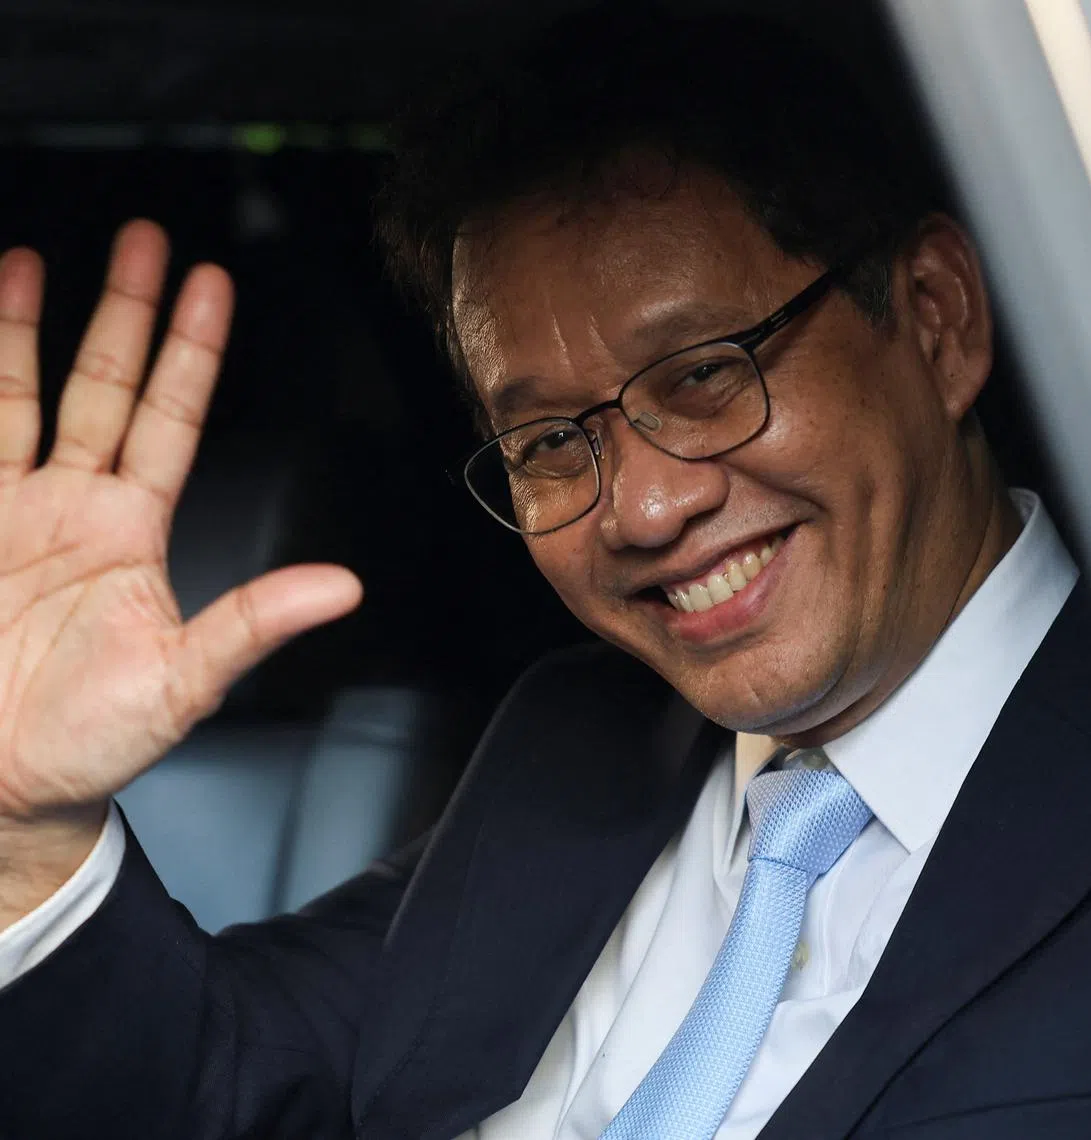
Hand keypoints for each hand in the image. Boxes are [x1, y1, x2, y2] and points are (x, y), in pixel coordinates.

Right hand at [0, 221, 362, 826]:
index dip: (193, 353)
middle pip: (104, 386)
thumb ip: (255, 623)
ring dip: (32, 329)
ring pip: (24, 396)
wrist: (3, 780)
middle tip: (147, 242)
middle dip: (126, 314)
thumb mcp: (185, 679)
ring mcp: (12, 510)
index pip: (172, 419)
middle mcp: (76, 506)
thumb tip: (341, 589)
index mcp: (133, 531)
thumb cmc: (94, 739)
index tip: (212, 287)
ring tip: (36, 261)